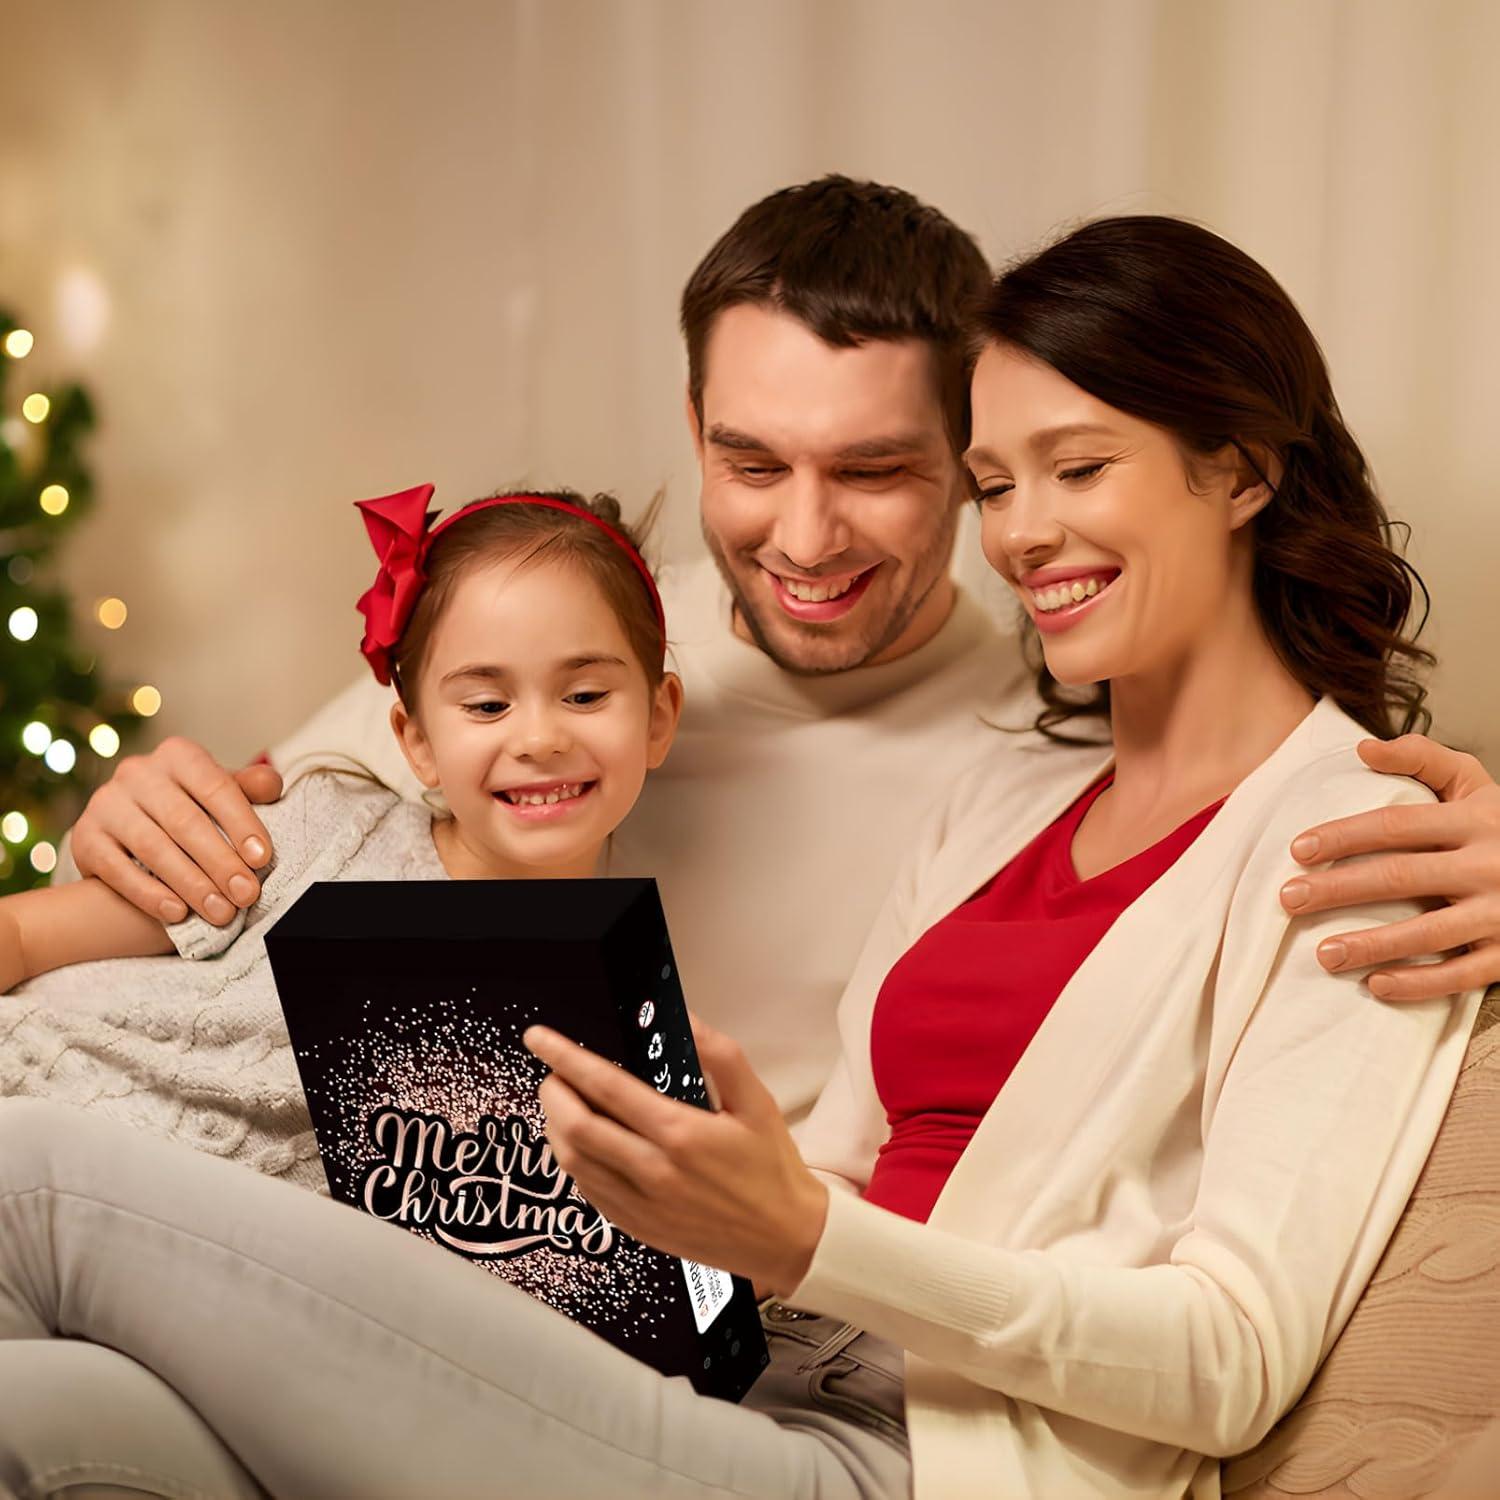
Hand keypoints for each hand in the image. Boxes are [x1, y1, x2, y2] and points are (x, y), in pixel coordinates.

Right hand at [70, 738, 281, 924]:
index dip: (242, 824)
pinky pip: (117, 870)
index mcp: (178, 755)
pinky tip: (177, 914)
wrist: (128, 823)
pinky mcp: (85, 836)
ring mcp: (107, 803)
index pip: (216, 787)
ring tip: (221, 912)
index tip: (262, 859)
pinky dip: (149, 894)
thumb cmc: (192, 805)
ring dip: (191, 884)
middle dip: (220, 862)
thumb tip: (271, 785)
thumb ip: (248, 788)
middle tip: (246, 895)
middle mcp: (138, 772)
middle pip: (185, 822)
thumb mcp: (220, 792)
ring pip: (153, 847)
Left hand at [524, 1013, 827, 1295]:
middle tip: (553, 1071)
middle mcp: (654, 1172)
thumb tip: (685, 1018)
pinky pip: (588, 1190)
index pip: (606, 1087)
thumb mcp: (756, 1101)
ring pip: (573, 1162)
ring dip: (556, 1126)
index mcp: (681, 1134)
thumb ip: (719, 1054)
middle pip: (576, 1127)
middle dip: (552, 1092)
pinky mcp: (637, 1227)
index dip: (566, 1058)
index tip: (540, 1038)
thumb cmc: (772, 1168)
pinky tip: (583, 1144)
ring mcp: (641, 1205)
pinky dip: (574, 1160)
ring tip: (563, 1103)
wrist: (786, 1238)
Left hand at [1280, 735, 1499, 999]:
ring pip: (1430, 932)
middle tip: (1288, 899)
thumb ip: (1422, 757)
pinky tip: (1376, 986)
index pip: (1396, 825)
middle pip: (1402, 877)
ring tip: (1323, 953)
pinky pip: (1462, 975)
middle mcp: (1490, 865)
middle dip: (1340, 890)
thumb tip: (1363, 748)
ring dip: (1372, 945)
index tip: (1297, 850)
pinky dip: (1419, 983)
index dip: (1343, 837)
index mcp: (1476, 820)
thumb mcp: (1473, 782)